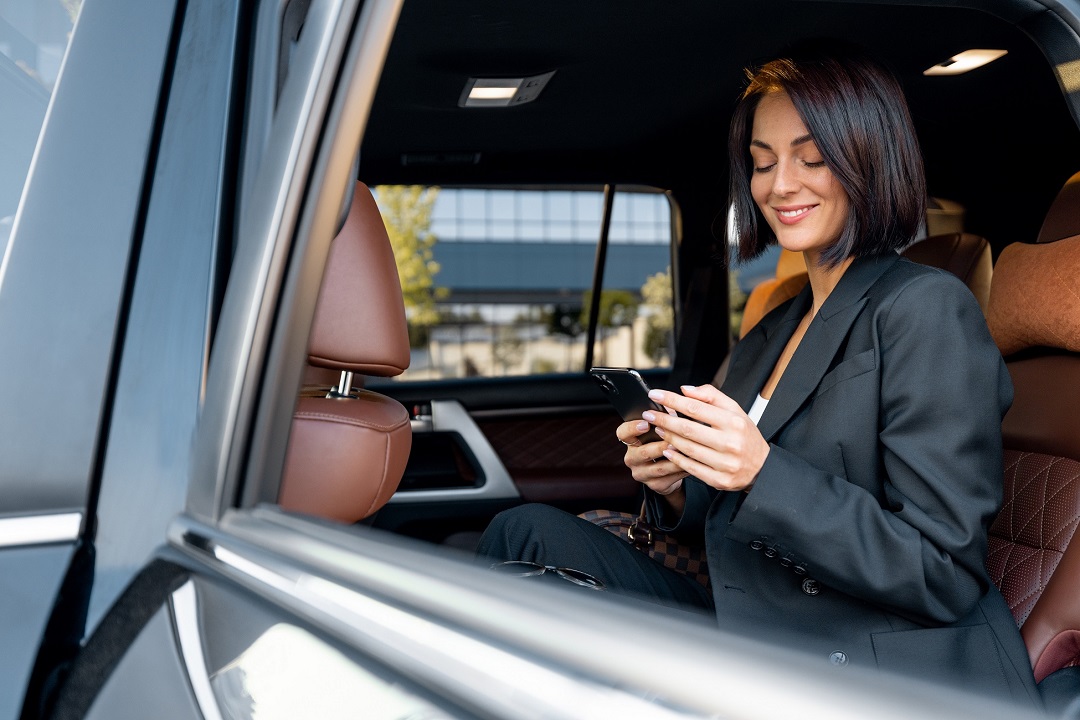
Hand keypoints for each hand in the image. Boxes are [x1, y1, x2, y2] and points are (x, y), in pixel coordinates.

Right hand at [616, 419, 687, 496]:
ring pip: (658, 468)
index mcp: (631, 441)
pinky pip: (669, 478)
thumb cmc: (665, 442)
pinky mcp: (654, 485)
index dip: (632, 428)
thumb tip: (672, 402)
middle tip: (672, 441)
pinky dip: (681, 470)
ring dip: (673, 460)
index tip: (646, 423)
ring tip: (685, 452)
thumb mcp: (663, 428)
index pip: (623, 433)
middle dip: (659, 446)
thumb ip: (665, 416)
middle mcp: (632, 458)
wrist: (669, 470)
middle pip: (642, 452)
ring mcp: (642, 473)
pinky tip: (691, 464)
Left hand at [642, 384, 769, 492]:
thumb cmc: (744, 435)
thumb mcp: (735, 410)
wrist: (762, 467)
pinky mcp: (719, 480)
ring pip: (687, 448)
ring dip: (667, 437)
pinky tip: (667, 449)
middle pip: (687, 429)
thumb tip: (684, 389)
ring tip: (657, 429)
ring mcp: (725, 463)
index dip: (672, 400)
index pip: (695, 408)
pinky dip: (676, 457)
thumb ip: (711, 396)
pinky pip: (691, 468)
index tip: (654, 395)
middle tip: (648, 414)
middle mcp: (730, 442)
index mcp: (734, 422)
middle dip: (663, 420)